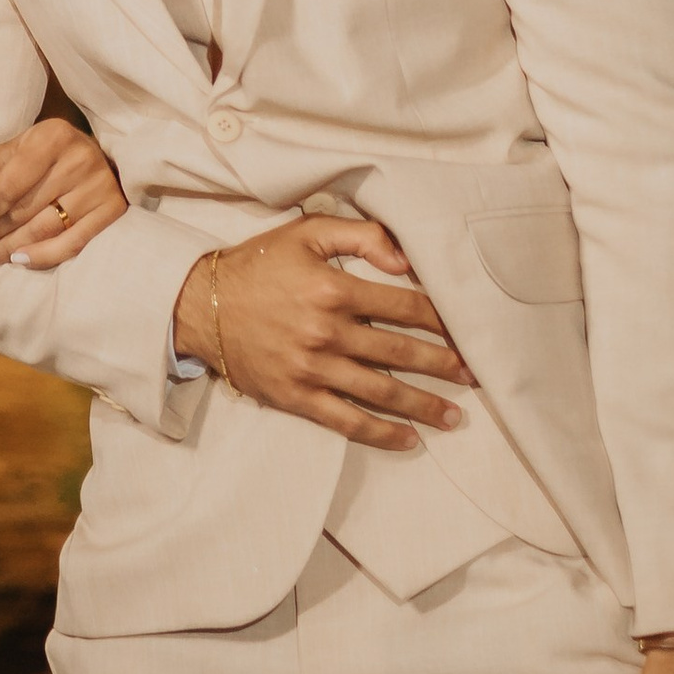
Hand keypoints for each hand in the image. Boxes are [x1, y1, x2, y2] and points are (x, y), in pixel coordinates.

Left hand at [0, 118, 127, 267]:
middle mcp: (81, 157)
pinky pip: (73, 243)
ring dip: (13, 248)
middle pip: (26, 208)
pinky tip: (20, 260)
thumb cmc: (37, 159)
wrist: (87, 158)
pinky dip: (43, 256)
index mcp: (52, 135)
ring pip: (47, 229)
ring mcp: (100, 184)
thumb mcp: (5, 156)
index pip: (9, 185)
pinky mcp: (113, 208)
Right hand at [172, 214, 475, 447]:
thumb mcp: (305, 233)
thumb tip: (404, 260)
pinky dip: (381, 433)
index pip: (404, 306)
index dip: (441, 320)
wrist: (199, 305)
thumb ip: (359, 235)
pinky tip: (409, 440)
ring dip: (423, 405)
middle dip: (443, 365)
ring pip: (381, 392)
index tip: (466, 331)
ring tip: (454, 417)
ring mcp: (312, 369)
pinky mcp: (296, 397)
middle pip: (400, 352)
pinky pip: (346, 421)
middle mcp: (327, 331)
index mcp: (333, 289)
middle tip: (474, 376)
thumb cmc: (257, 265)